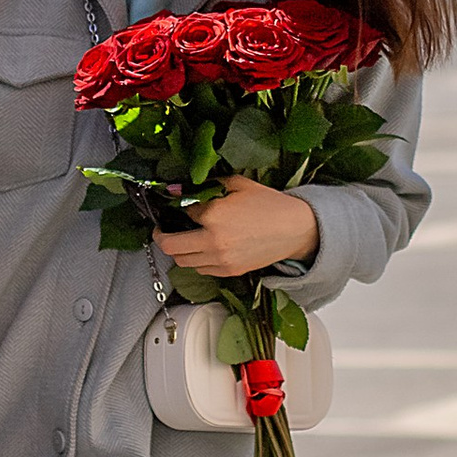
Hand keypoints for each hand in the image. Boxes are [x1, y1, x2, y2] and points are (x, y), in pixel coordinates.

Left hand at [151, 174, 320, 280]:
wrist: (294, 229)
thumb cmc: (269, 204)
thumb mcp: (237, 184)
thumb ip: (207, 185)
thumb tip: (178, 188)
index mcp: (214, 215)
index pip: (180, 212)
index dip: (175, 206)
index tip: (174, 203)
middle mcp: (213, 241)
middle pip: (169, 245)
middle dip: (161, 235)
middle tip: (162, 228)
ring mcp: (220, 260)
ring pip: (182, 261)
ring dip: (178, 249)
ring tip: (183, 238)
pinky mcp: (229, 271)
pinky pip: (200, 269)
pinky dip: (196, 260)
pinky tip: (202, 248)